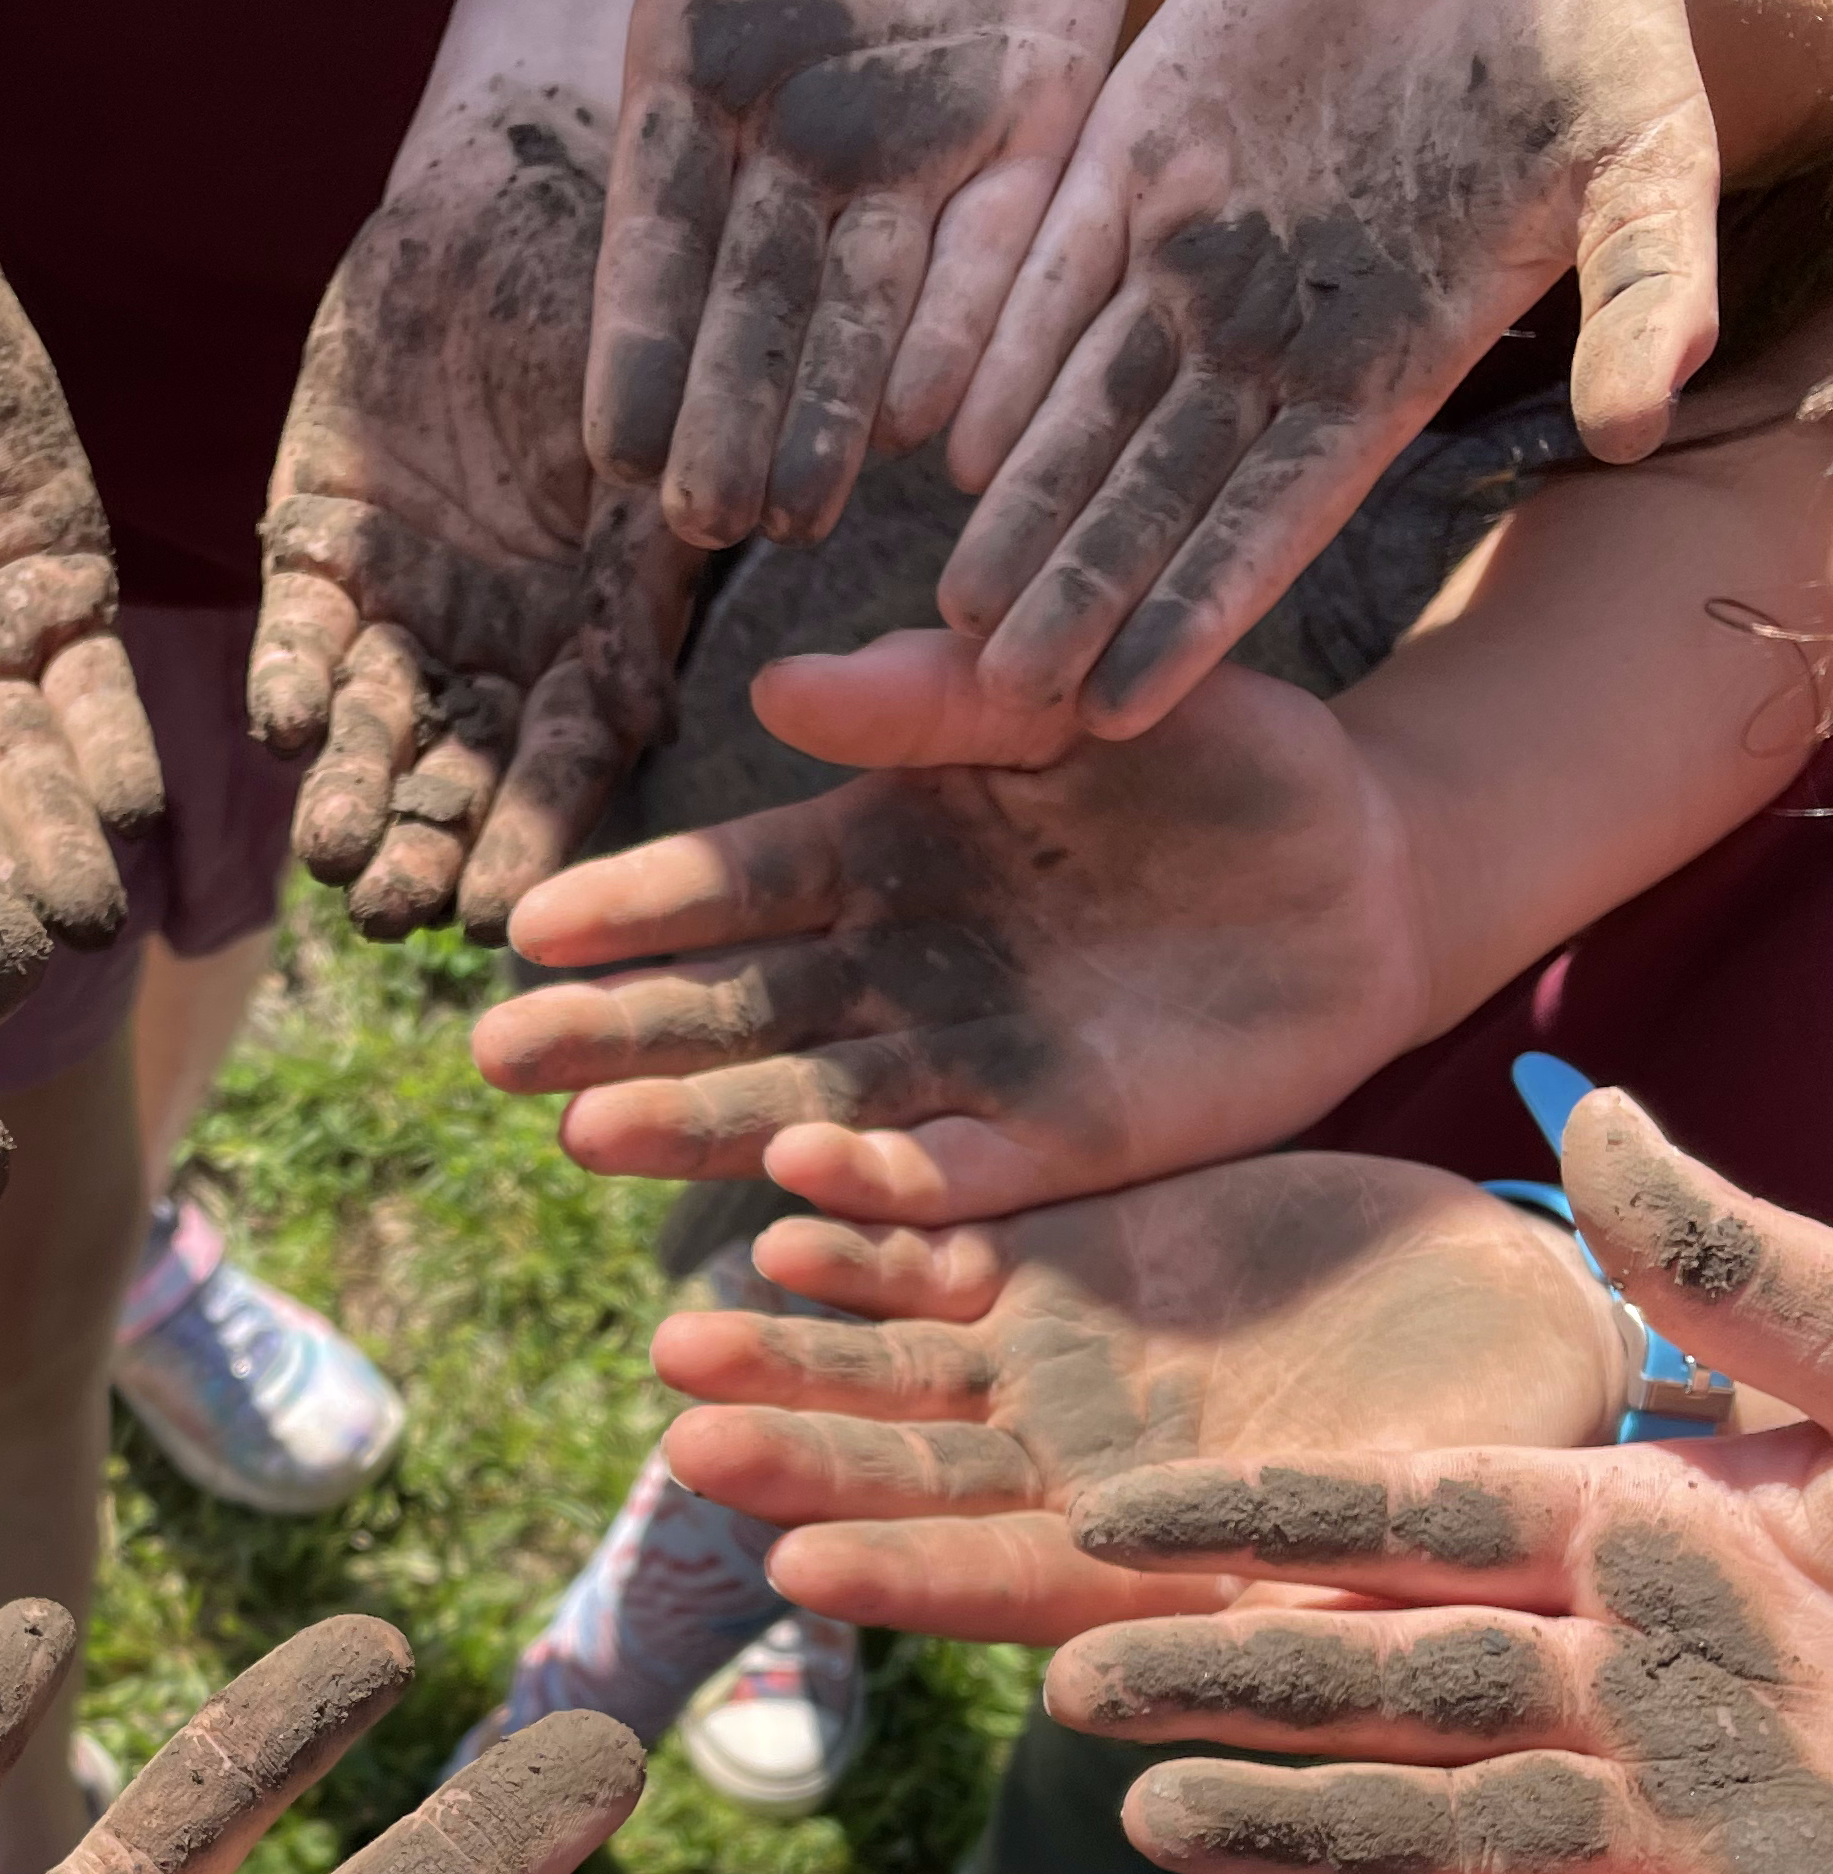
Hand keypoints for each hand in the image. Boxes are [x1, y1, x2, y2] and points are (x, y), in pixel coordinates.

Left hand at [251, 87, 694, 940]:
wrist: (515, 178)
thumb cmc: (634, 280)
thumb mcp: (683, 410)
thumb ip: (681, 528)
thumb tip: (703, 651)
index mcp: (604, 631)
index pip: (574, 760)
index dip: (539, 836)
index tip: (507, 914)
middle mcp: (504, 642)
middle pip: (466, 772)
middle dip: (429, 844)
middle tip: (397, 914)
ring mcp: (409, 600)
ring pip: (377, 728)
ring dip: (352, 795)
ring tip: (335, 857)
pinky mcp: (318, 543)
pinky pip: (297, 636)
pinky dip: (290, 681)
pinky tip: (283, 726)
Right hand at [405, 0, 1162, 553]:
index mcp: (700, 65)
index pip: (659, 231)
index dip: (638, 335)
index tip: (612, 442)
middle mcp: (800, 132)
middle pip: (756, 300)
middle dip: (732, 409)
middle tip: (705, 521)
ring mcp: (917, 134)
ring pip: (869, 304)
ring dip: (840, 410)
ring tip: (807, 511)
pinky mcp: (1034, 112)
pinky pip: (1000, 244)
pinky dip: (973, 328)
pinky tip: (946, 419)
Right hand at [475, 644, 1425, 1215]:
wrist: (1373, 864)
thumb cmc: (1220, 751)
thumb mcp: (1077, 687)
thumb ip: (943, 695)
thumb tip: (781, 688)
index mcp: (881, 849)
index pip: (730, 885)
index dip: (632, 908)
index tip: (527, 928)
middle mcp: (898, 969)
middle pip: (733, 1009)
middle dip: (617, 1034)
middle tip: (501, 1058)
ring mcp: (967, 1063)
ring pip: (806, 1102)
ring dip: (702, 1123)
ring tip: (591, 1135)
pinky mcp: (1055, 1144)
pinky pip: (946, 1173)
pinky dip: (873, 1185)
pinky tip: (791, 1183)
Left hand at [652, 1153, 1621, 1642]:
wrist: (1517, 1317)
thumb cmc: (1503, 1457)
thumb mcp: (1432, 1523)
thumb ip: (1328, 1579)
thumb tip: (1246, 1666)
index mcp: (1143, 1570)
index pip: (997, 1584)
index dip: (902, 1573)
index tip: (794, 1568)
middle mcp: (1065, 1479)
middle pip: (907, 1478)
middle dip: (802, 1459)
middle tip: (686, 1444)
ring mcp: (1049, 1369)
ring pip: (890, 1368)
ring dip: (792, 1354)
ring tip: (687, 1334)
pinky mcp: (1062, 1262)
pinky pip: (940, 1247)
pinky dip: (867, 1229)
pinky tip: (787, 1207)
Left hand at [914, 0, 1719, 741]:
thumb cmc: (1602, 36)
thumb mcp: (1651, 153)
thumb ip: (1646, 285)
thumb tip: (1642, 421)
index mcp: (1379, 360)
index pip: (1273, 516)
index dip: (1197, 608)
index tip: (1122, 707)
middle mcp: (1266, 330)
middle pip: (1151, 487)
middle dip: (1077, 587)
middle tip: (997, 694)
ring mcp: (1190, 244)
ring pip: (1077, 399)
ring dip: (1017, 501)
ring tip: (949, 610)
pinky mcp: (1134, 143)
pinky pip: (1042, 260)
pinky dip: (989, 344)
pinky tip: (928, 431)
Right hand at [1040, 1093, 1832, 1873]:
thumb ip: (1744, 1268)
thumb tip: (1601, 1109)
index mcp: (1660, 1526)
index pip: (1407, 1522)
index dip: (1251, 1521)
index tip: (1096, 1521)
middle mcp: (1648, 1680)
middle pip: (1395, 1688)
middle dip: (1232, 1691)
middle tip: (1072, 1691)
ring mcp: (1706, 1824)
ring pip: (1465, 1838)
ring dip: (1311, 1841)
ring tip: (1157, 1828)